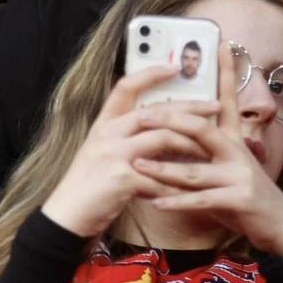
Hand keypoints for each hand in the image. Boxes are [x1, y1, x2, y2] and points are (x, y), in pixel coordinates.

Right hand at [39, 66, 214, 237]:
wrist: (66, 215)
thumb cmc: (87, 186)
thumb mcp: (101, 153)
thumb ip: (126, 140)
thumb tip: (161, 131)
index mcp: (103, 125)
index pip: (126, 86)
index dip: (151, 74)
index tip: (175, 67)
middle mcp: (107, 134)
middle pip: (156, 111)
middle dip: (190, 107)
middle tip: (216, 106)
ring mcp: (114, 154)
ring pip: (163, 138)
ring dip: (192, 144)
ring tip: (213, 148)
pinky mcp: (122, 178)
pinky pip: (161, 177)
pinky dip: (179, 184)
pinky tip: (195, 189)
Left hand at [131, 45, 282, 254]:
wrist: (279, 227)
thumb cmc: (243, 196)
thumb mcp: (224, 169)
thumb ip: (201, 153)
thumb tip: (170, 137)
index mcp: (233, 140)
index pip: (228, 101)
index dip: (226, 73)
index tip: (220, 44)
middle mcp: (237, 152)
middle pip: (202, 129)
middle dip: (171, 121)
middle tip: (143, 116)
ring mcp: (240, 176)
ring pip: (195, 169)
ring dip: (163, 168)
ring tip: (137, 163)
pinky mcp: (239, 200)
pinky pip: (201, 199)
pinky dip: (177, 201)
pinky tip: (156, 201)